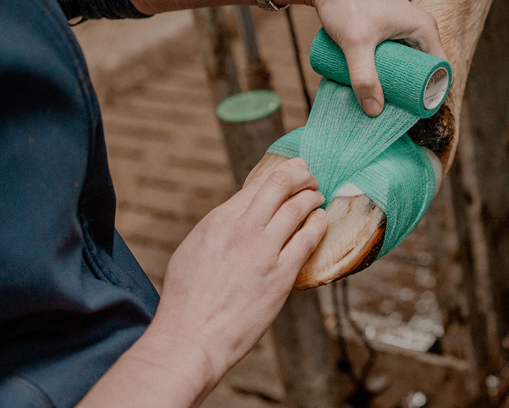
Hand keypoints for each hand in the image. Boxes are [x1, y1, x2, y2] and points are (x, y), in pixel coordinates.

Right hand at [97, 158, 326, 405]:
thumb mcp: (193, 249)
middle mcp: (241, 230)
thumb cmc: (187, 299)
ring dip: (311, 197)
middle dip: (300, 175)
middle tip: (310, 176)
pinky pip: (307, 239)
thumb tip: (241, 215)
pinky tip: (321, 220)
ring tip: (317, 197)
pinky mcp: (280, 276)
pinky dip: (318, 224)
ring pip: (297, 209)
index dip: (279, 173)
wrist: (192, 337)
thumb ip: (219, 228)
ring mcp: (263, 252)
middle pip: (279, 185)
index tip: (291, 170)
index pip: (256, 185)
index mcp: (217, 221)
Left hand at [119, 0, 445, 115]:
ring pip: (404, 65)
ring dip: (395, 84)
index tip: (414, 116)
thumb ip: (364, 77)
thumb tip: (374, 112)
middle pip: (421, 71)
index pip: (439, 71)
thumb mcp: (356, 43)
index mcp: (425, 29)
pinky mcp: (383, 28)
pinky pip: (392, 57)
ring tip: (380, 106)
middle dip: (409, 94)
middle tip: (393, 115)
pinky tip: (376, 88)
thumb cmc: (345, 2)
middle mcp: (418, 27)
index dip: (431, 95)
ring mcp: (400, 27)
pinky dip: (386, 73)